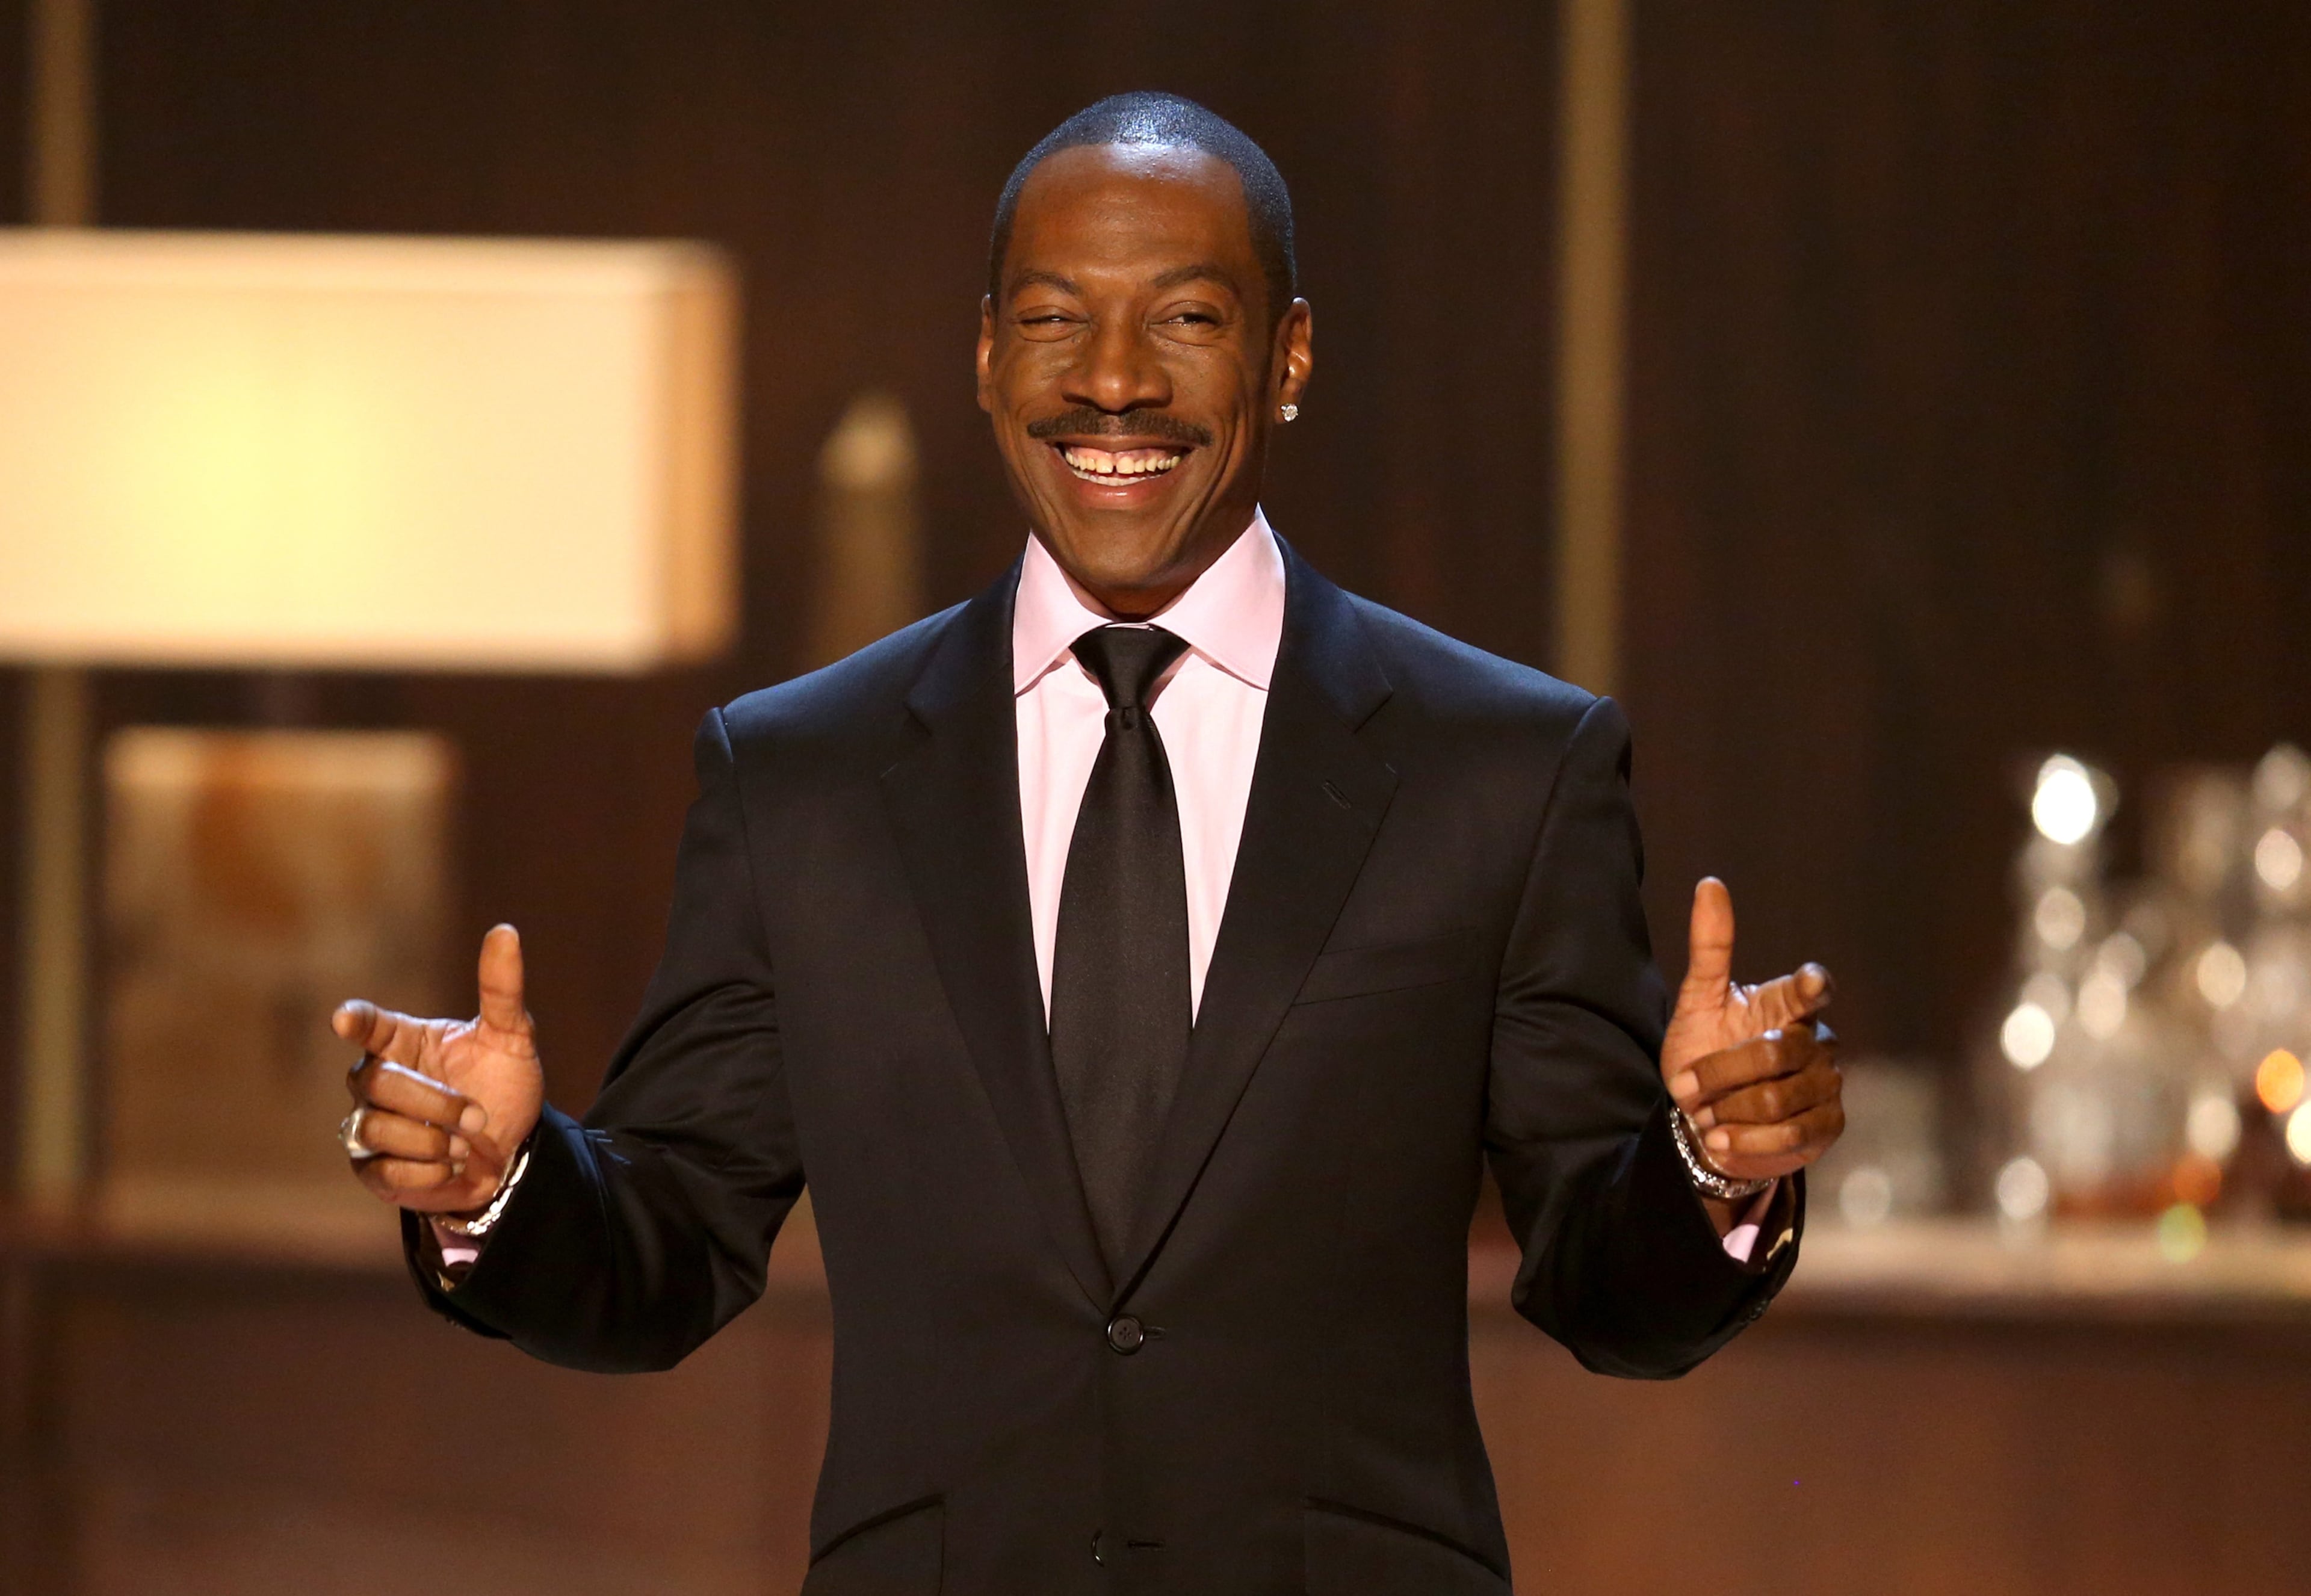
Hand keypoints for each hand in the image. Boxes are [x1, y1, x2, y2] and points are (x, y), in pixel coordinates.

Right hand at [333, 924, 545, 1213]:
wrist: (511, 1152)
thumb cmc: (503, 1086)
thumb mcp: (512, 1038)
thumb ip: (503, 991)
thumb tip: (505, 931)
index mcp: (404, 1042)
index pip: (369, 1025)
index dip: (356, 1021)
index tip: (345, 1018)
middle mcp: (378, 1081)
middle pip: (375, 1082)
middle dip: (433, 1103)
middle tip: (476, 1117)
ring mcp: (370, 1125)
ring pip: (372, 1127)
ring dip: (430, 1141)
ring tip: (465, 1146)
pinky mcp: (373, 1170)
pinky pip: (382, 1170)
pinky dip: (424, 1173)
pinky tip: (451, 1168)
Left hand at [1661, 878, 1843, 1189]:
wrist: (1704, 1120)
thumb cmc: (1704, 1052)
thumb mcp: (1697, 1001)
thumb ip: (1709, 947)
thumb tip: (1709, 883)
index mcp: (1787, 1005)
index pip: (1808, 991)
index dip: (1810, 986)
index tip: (1811, 982)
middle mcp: (1815, 1039)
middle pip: (1775, 1052)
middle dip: (1722, 1072)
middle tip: (1688, 1088)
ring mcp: (1826, 1083)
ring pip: (1779, 1098)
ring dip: (1729, 1110)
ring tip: (1706, 1115)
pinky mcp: (1827, 1125)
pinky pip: (1791, 1134)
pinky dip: (1748, 1140)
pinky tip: (1722, 1140)